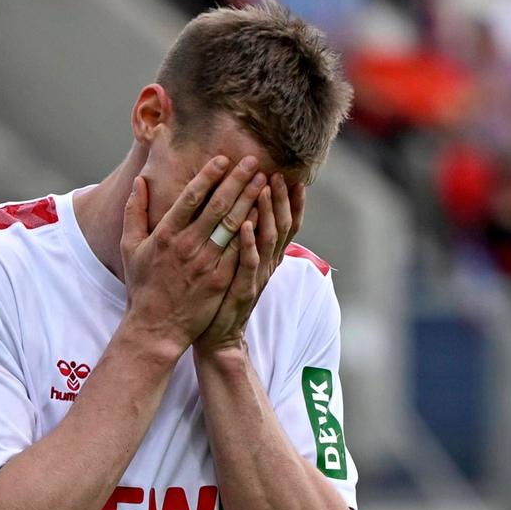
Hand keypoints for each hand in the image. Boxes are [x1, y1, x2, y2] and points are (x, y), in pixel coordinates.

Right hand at [119, 156, 269, 354]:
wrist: (156, 327)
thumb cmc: (143, 286)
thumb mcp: (131, 247)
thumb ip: (135, 211)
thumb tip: (141, 180)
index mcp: (166, 234)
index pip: (191, 197)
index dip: (209, 175)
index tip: (224, 159)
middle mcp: (187, 245)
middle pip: (218, 206)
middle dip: (238, 181)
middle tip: (254, 162)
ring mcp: (206, 264)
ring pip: (233, 225)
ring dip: (250, 201)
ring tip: (264, 182)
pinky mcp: (220, 280)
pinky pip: (240, 252)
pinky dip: (252, 232)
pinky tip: (264, 215)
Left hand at [198, 172, 301, 354]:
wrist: (218, 336)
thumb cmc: (222, 297)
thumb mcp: (239, 265)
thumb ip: (244, 240)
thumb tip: (245, 212)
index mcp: (267, 257)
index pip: (286, 224)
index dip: (292, 202)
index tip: (292, 177)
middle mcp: (268, 264)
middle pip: (282, 226)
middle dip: (281, 199)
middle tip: (277, 173)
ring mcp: (257, 277)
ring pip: (268, 240)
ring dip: (267, 213)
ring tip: (263, 188)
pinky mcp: (243, 289)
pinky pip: (249, 263)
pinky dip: (249, 243)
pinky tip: (244, 224)